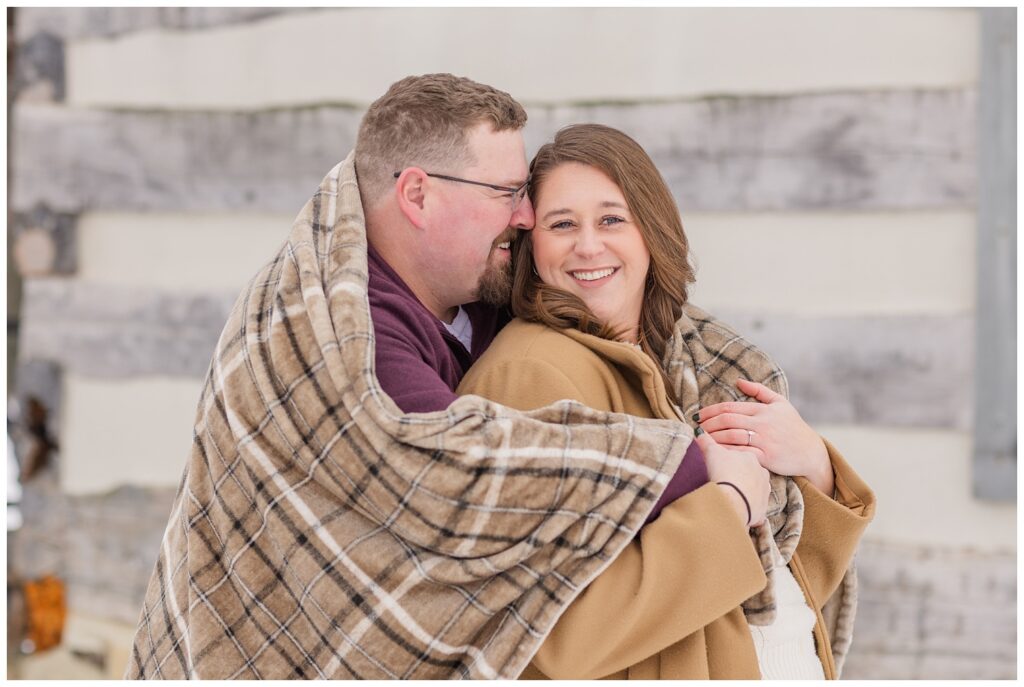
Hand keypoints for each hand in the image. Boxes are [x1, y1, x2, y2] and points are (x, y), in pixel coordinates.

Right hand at [693, 428, 770, 527]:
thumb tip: (699, 431)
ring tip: (729, 496)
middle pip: (749, 472)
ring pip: (754, 489)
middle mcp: (762, 473)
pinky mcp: (761, 510)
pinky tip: (735, 508)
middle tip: (723, 481)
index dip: (728, 461)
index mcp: (751, 457)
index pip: (740, 456)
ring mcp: (764, 492)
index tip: (719, 467)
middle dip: (739, 476)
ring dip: (744, 492)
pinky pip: (754, 507)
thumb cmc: (722, 474)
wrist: (731, 503)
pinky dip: (746, 507)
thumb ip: (706, 441)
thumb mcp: (711, 453)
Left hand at [695, 379, 833, 494]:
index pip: (730, 407)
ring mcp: (764, 440)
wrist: (811, 452)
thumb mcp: (781, 404)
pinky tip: (714, 452)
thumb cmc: (794, 427)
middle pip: (727, 420)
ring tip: (700, 439)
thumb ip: (759, 391)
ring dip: (712, 437)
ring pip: (731, 436)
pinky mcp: (766, 457)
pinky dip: (726, 452)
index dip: (710, 411)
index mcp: (763, 410)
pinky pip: (741, 453)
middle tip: (695, 427)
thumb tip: (739, 381)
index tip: (697, 416)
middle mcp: (762, 423)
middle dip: (707, 424)